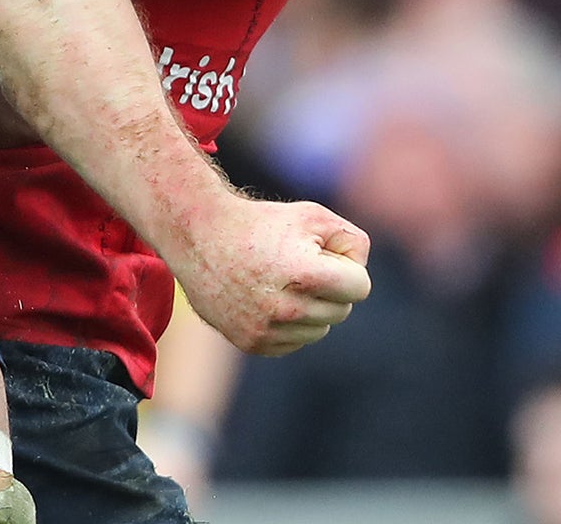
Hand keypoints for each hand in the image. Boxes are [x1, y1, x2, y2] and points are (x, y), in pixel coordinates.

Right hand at [164, 193, 372, 356]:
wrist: (200, 236)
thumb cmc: (262, 223)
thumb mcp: (313, 216)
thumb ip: (352, 242)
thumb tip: (359, 276)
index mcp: (306, 275)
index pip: (360, 288)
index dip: (347, 266)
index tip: (323, 253)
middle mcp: (287, 308)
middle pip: (341, 311)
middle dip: (329, 288)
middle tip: (297, 263)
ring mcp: (267, 330)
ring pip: (319, 330)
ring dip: (310, 308)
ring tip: (281, 281)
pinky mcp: (252, 343)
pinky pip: (294, 342)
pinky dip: (289, 324)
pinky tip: (267, 298)